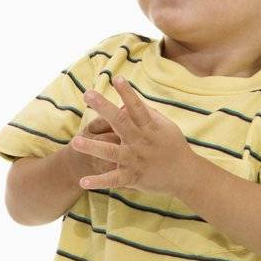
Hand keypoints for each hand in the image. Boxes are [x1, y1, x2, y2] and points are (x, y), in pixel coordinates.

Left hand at [71, 78, 193, 193]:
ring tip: (75, 142)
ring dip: (93, 147)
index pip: (137, 106)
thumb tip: (126, 102)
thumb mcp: (165, 126)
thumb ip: (147, 113)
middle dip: (104, 108)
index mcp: (149, 127)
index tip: (116, 78)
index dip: (128, 92)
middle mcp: (141, 141)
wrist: (186, 175)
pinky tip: (82, 181)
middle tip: (88, 94)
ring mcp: (135, 159)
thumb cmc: (174, 146)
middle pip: (121, 122)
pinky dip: (99, 182)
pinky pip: (113, 179)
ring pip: (112, 152)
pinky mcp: (133, 177)